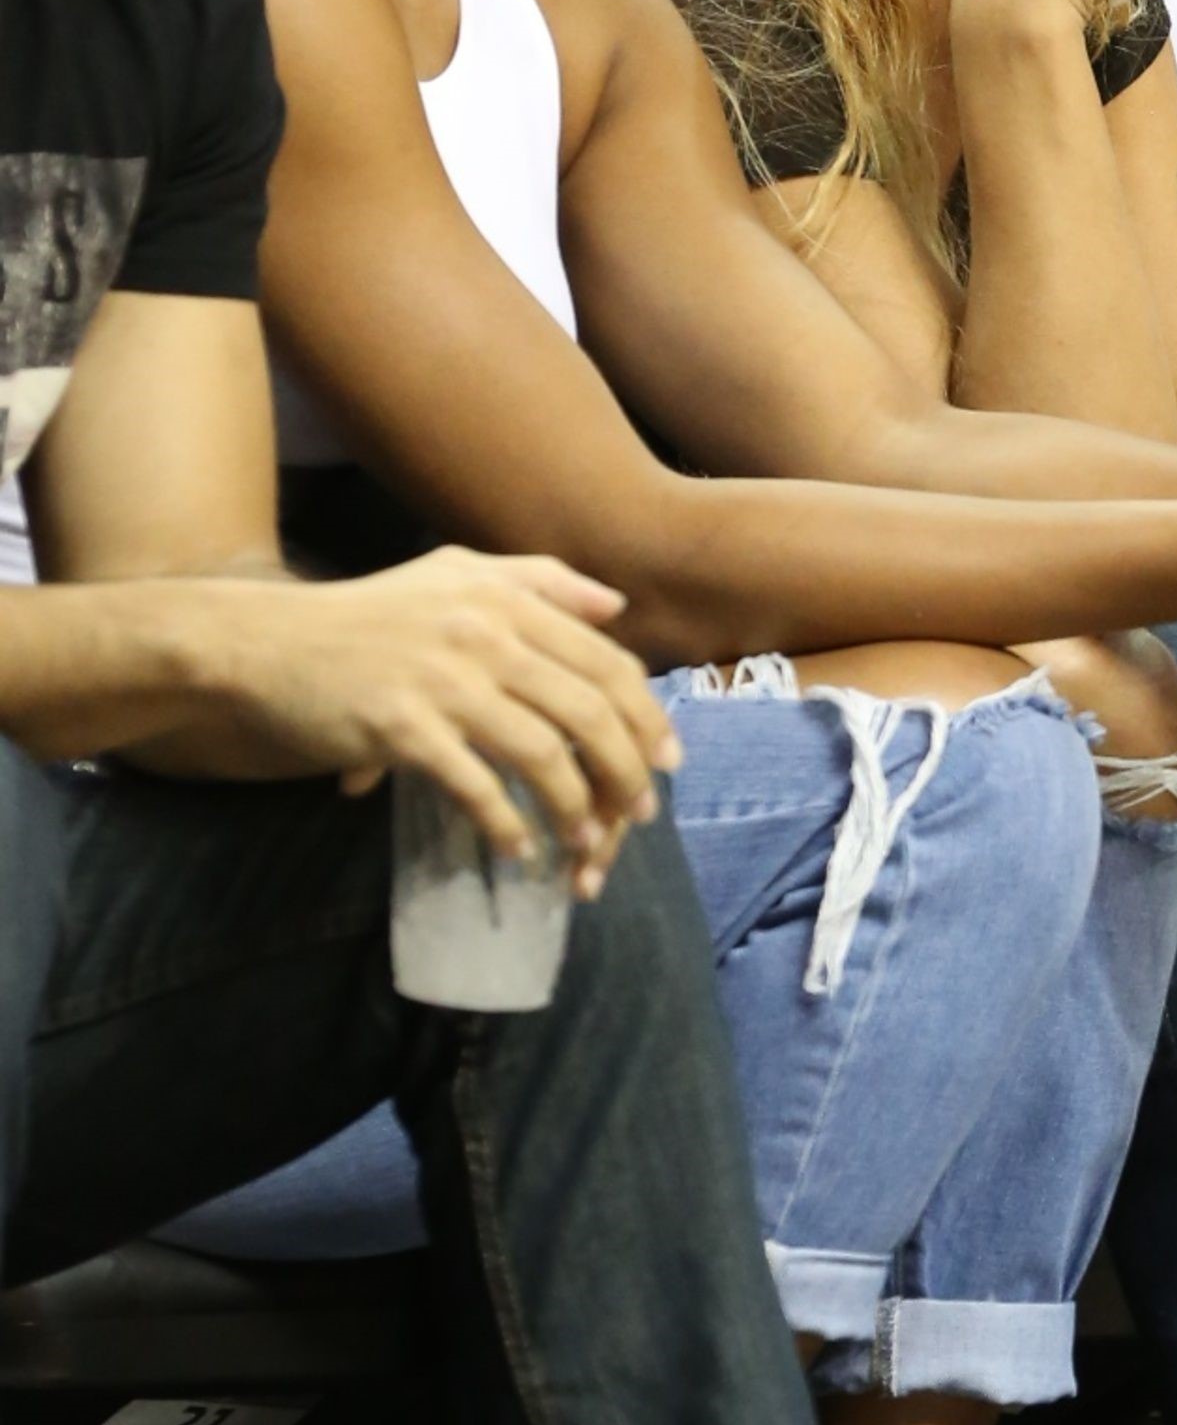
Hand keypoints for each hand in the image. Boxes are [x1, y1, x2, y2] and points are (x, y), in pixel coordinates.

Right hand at [194, 548, 678, 895]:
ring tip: (585, 843)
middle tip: (638, 816)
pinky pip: (475, 787)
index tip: (666, 762)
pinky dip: (506, 825)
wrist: (262, 643)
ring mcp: (442, 681)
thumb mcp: (455, 574)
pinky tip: (519, 850)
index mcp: (507, 600)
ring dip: (574, 809)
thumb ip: (539, 582)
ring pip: (542, 756)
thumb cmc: (367, 615)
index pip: (608, 665)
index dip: (648, 718)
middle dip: (625, 773)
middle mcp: (484, 635)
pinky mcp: (401, 727)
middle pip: (589, 714)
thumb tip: (616, 604)